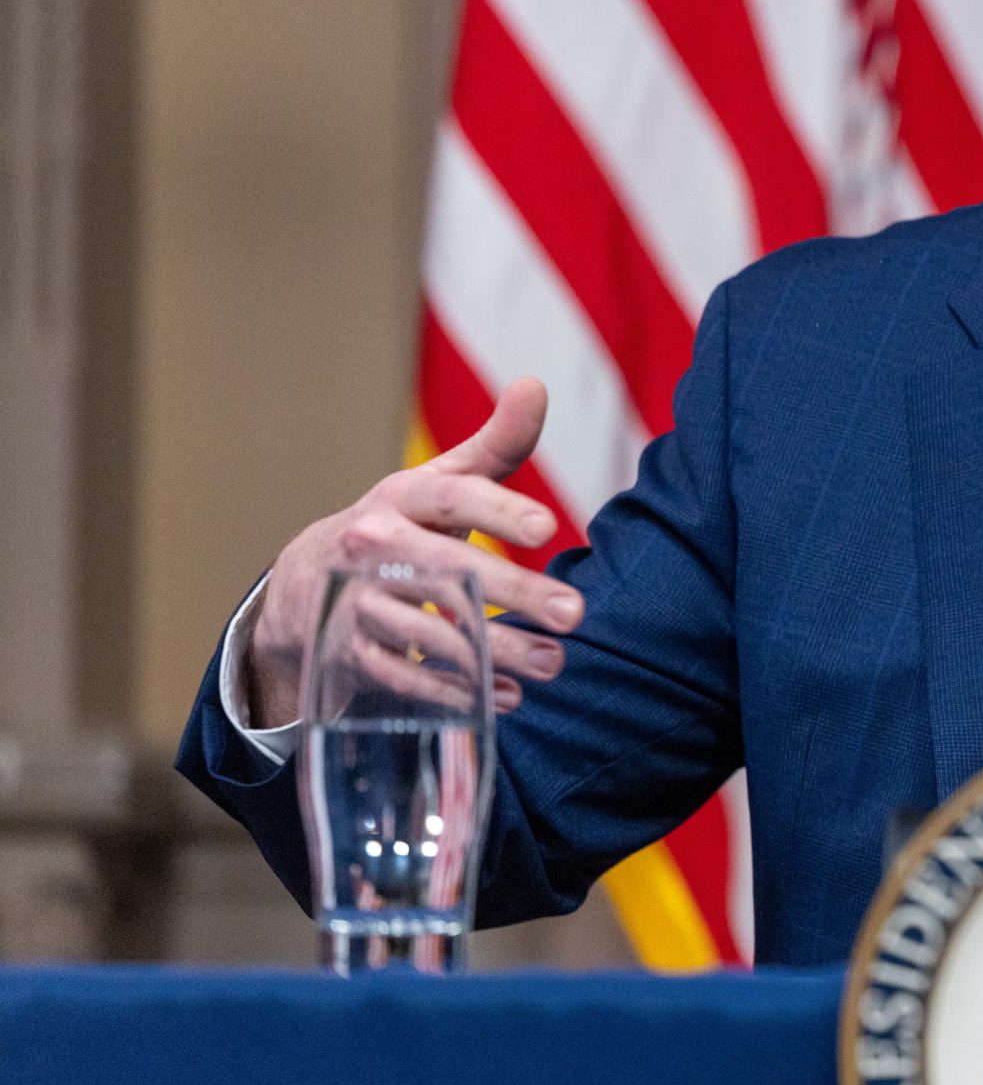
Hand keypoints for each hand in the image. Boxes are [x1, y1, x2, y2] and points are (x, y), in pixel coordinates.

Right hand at [244, 378, 584, 724]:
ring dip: (494, 653)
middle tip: (574, 613)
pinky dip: (454, 692)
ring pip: (426, 630)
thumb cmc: (398, 525)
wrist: (306, 583)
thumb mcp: (438, 483)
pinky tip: (506, 699)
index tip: (548, 529)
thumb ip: (495, 444)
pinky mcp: (348, 652)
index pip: (451, 498)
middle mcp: (372, 547)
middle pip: (445, 569)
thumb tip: (536, 385)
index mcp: (400, 499)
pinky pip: (401, 676)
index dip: (497, 510)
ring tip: (553, 663)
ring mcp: (355, 601)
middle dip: (512, 593)